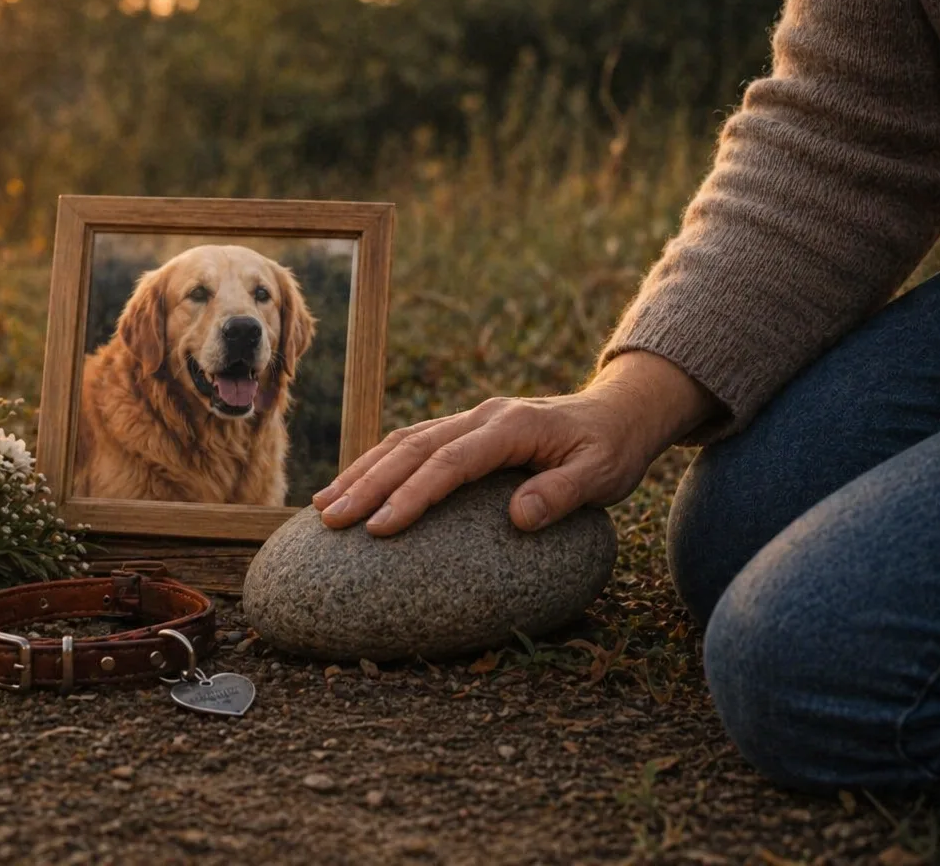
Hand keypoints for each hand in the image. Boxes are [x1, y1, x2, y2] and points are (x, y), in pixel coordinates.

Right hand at [313, 351, 717, 534]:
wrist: (616, 412)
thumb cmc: (610, 449)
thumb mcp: (603, 474)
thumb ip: (562, 493)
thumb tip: (519, 518)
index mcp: (510, 426)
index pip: (450, 461)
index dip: (412, 494)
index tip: (381, 528)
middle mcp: (480, 417)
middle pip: (412, 448)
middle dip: (367, 484)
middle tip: (331, 520)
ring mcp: (467, 419)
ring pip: (401, 442)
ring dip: (360, 473)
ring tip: (323, 507)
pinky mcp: (461, 430)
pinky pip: (409, 444)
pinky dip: (375, 465)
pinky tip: (349, 489)